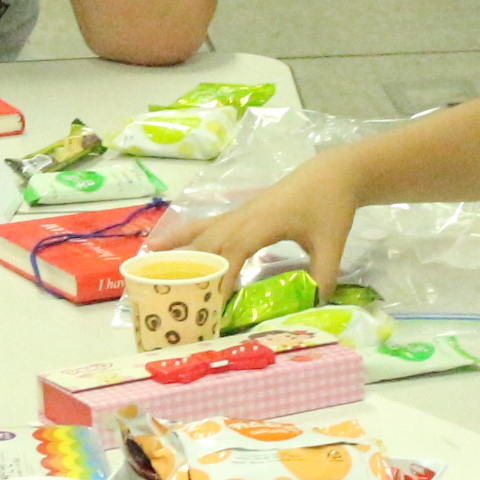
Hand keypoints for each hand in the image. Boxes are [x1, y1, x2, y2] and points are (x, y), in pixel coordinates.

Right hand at [160, 149, 364, 290]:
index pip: (235, 249)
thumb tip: (313, 305)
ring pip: (201, 233)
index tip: (212, 301)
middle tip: (175, 298)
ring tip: (147, 265)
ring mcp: (237, 213)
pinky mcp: (237, 213)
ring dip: (177, 250)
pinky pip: (204, 225)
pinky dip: (181, 235)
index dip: (222, 273)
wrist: (330, 174)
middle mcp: (243, 216)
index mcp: (264, 222)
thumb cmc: (329, 206)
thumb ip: (323, 275)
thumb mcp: (332, 243)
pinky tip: (159, 243)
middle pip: (210, 243)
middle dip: (192, 270)